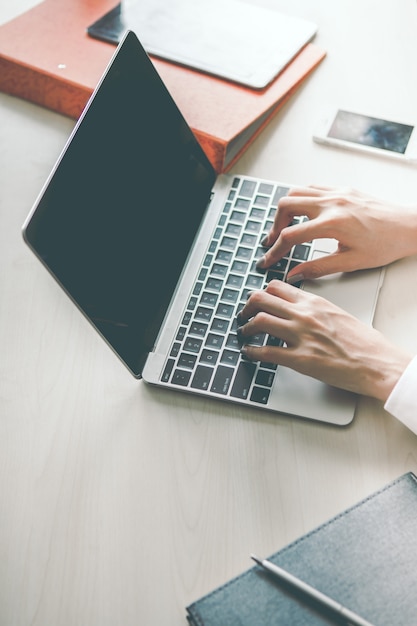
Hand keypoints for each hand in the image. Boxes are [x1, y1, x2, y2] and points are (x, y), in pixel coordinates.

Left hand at [238, 281, 411, 400]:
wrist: (377, 363)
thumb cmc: (364, 343)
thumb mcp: (338, 314)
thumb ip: (316, 310)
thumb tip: (299, 312)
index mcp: (315, 302)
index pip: (278, 287)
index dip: (262, 292)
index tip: (257, 299)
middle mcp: (305, 315)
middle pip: (262, 298)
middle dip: (247, 306)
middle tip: (244, 314)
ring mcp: (301, 336)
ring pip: (260, 321)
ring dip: (246, 327)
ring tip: (244, 332)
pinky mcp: (300, 359)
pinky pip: (267, 352)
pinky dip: (252, 351)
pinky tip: (248, 352)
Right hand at [257, 186, 416, 280]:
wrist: (410, 227)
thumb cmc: (387, 244)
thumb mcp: (351, 262)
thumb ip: (318, 268)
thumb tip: (295, 274)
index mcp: (332, 224)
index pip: (290, 236)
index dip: (274, 251)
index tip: (268, 260)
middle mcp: (332, 203)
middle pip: (286, 206)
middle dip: (274, 226)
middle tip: (273, 242)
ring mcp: (337, 193)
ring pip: (296, 192)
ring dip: (285, 210)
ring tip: (284, 227)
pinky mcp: (343, 189)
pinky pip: (312, 188)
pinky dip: (301, 199)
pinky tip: (303, 213)